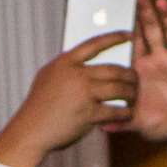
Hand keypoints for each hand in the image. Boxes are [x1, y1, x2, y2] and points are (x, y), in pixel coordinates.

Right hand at [0, 32, 138, 166]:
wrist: (31, 130)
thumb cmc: (39, 106)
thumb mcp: (48, 77)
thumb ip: (66, 67)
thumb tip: (83, 60)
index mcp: (66, 62)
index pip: (95, 44)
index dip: (114, 38)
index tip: (129, 35)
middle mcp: (76, 75)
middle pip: (113, 69)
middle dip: (129, 74)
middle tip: (136, 78)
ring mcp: (83, 94)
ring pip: (118, 88)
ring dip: (131, 92)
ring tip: (134, 96)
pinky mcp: (88, 114)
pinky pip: (114, 111)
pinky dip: (124, 112)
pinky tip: (127, 113)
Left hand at [126, 0, 166, 150]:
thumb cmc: (161, 124)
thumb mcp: (138, 122)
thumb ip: (121, 121)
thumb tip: (100, 128)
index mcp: (144, 69)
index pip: (135, 43)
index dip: (130, 29)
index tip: (122, 13)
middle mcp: (160, 60)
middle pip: (152, 31)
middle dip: (146, 14)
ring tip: (161, 2)